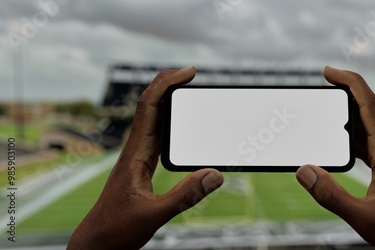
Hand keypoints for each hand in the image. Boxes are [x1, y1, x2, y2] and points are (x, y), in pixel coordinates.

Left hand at [67, 67, 223, 249]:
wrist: (97, 243)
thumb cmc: (117, 229)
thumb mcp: (155, 214)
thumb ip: (186, 195)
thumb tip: (216, 175)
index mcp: (134, 154)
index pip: (148, 106)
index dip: (166, 83)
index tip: (189, 72)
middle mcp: (134, 150)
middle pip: (150, 106)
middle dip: (169, 85)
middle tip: (191, 76)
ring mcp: (137, 157)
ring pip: (152, 119)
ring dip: (169, 101)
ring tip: (189, 93)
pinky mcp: (141, 166)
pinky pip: (156, 135)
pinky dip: (170, 122)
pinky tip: (181, 125)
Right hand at [296, 66, 374, 249]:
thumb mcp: (361, 215)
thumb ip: (330, 195)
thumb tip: (303, 170)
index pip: (369, 105)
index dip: (350, 83)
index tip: (329, 71)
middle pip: (367, 108)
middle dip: (346, 89)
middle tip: (323, 81)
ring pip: (366, 123)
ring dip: (346, 110)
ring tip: (324, 106)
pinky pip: (364, 139)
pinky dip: (348, 131)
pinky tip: (335, 136)